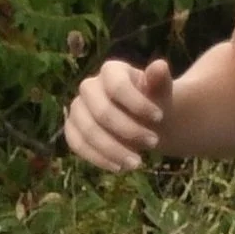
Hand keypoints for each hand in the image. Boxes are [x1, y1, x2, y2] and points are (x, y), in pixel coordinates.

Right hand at [63, 55, 172, 171]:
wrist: (147, 123)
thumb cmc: (154, 104)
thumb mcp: (162, 94)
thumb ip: (161, 82)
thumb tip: (160, 65)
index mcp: (111, 71)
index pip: (117, 85)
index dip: (137, 103)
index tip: (160, 118)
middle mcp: (89, 86)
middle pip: (101, 111)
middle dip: (129, 131)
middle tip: (154, 143)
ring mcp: (78, 108)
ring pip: (87, 131)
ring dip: (113, 150)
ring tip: (137, 163)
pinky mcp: (72, 129)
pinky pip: (77, 145)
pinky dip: (98, 158)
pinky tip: (119, 167)